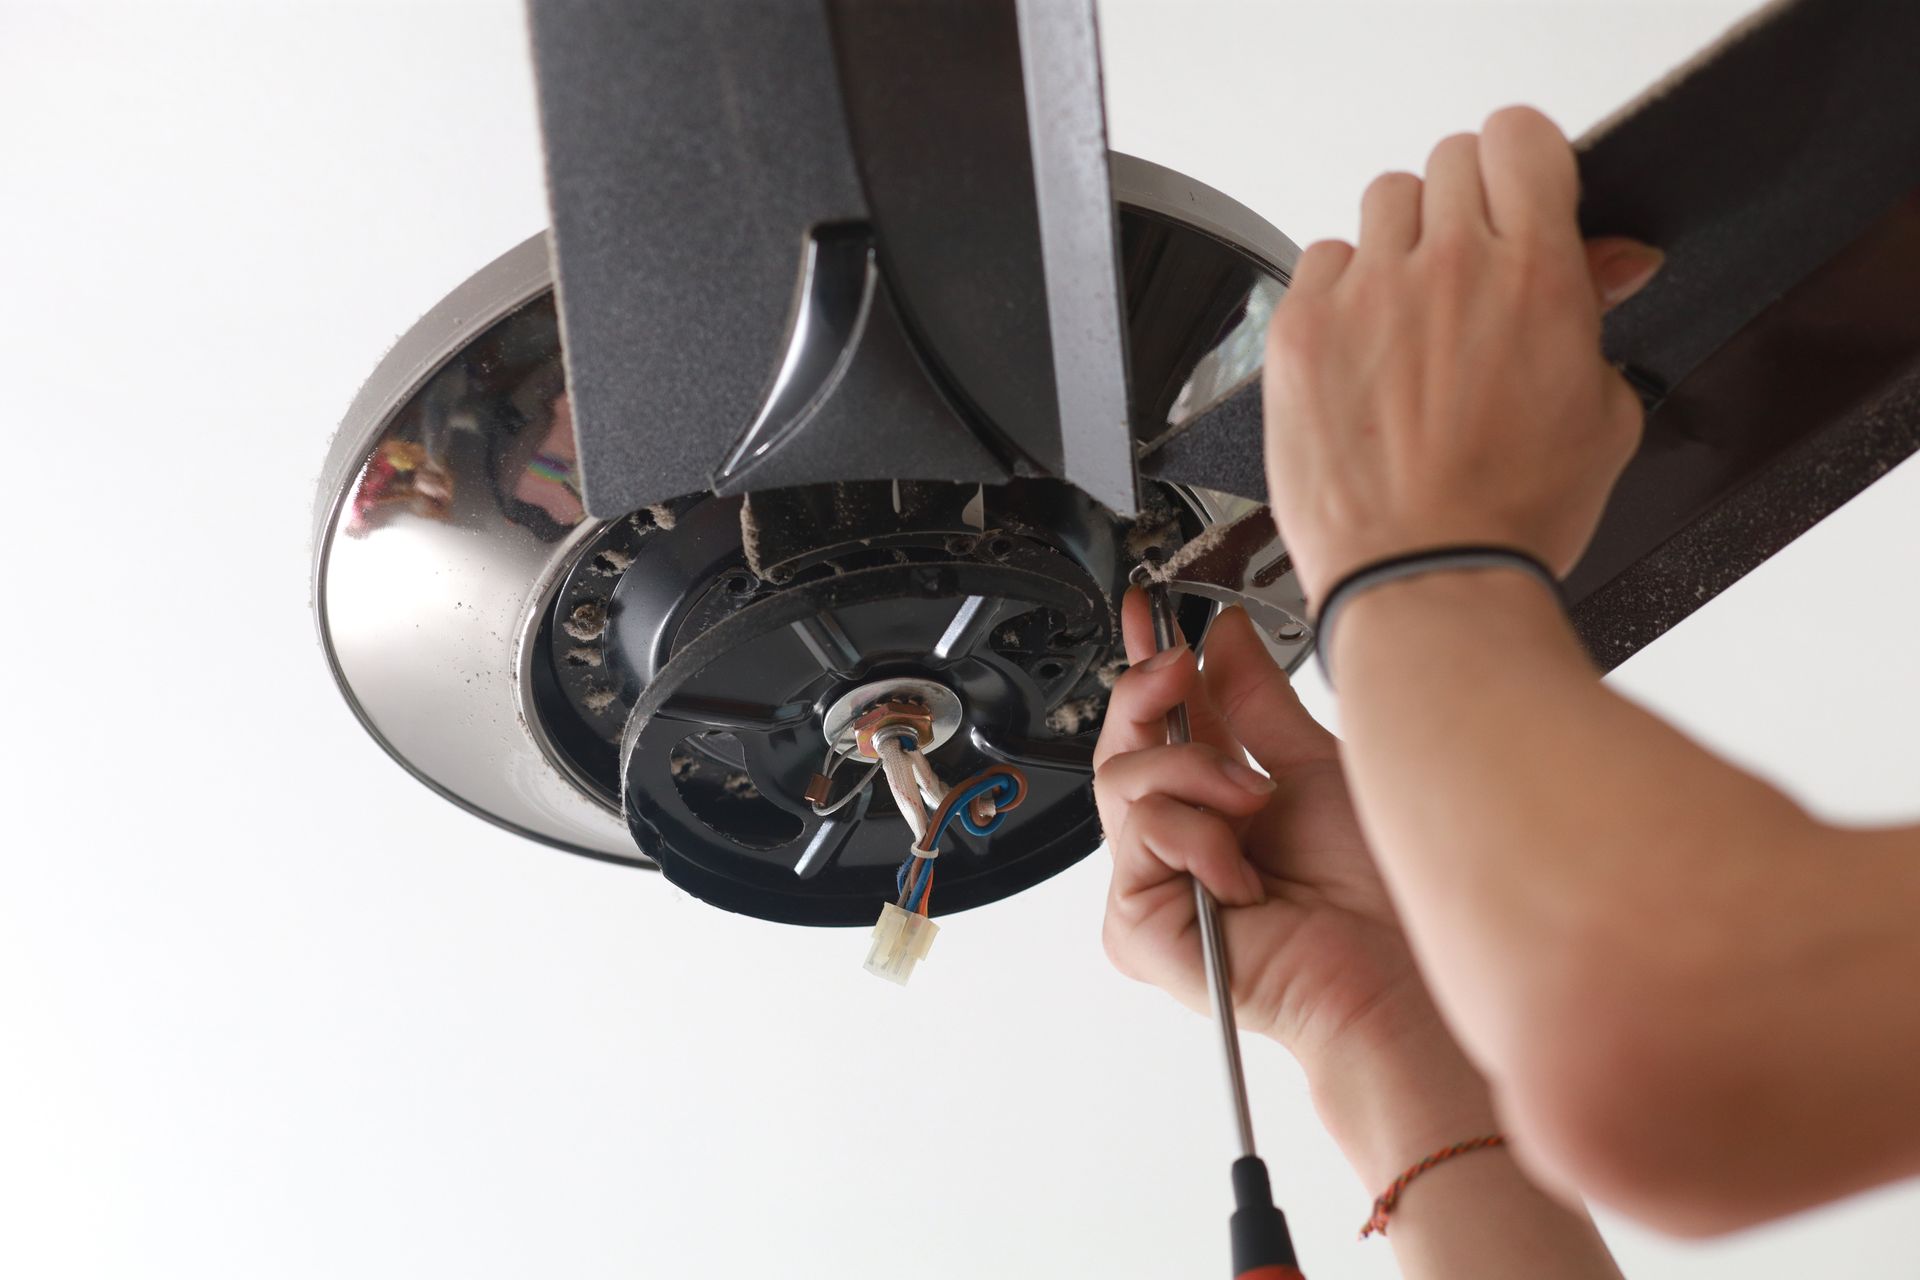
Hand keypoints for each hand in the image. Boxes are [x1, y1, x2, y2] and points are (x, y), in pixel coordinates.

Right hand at [1094, 592, 1440, 1083]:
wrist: (1397, 973)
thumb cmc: (1379, 895)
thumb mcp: (1314, 766)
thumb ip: (1254, 700)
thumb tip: (1220, 631)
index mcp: (1213, 800)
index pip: (1157, 720)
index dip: (1142, 661)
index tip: (1145, 606)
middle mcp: (1175, 842)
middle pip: (1120, 744)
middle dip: (1149, 694)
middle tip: (1177, 669)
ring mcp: (1152, 885)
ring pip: (1122, 781)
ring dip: (1197, 775)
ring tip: (1254, 803)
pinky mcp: (1138, 929)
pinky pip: (1140, 839)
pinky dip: (1197, 840)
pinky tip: (1242, 877)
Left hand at [1261, 107, 1663, 605]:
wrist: (1424, 580)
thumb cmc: (1511, 517)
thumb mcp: (1602, 413)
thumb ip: (1597, 317)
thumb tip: (1610, 264)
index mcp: (1534, 273)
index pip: (1521, 136)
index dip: (1522, 163)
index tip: (1519, 194)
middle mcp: (1445, 269)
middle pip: (1449, 161)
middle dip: (1466, 207)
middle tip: (1467, 270)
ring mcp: (1365, 297)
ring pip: (1381, 204)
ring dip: (1400, 243)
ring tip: (1410, 315)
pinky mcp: (1300, 332)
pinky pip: (1320, 261)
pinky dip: (1340, 292)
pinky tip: (1361, 351)